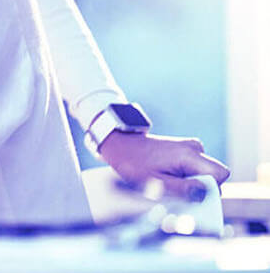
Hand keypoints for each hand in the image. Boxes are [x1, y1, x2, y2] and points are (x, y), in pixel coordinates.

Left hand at [98, 131, 230, 197]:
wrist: (121, 144)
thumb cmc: (133, 163)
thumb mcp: (155, 183)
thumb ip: (182, 190)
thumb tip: (204, 195)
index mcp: (189, 154)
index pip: (220, 174)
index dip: (210, 189)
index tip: (191, 195)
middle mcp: (194, 148)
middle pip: (214, 175)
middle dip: (200, 188)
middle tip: (176, 192)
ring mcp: (191, 148)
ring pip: (205, 173)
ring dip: (191, 183)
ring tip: (169, 182)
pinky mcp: (186, 151)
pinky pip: (196, 169)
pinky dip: (187, 177)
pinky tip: (169, 178)